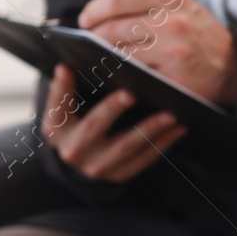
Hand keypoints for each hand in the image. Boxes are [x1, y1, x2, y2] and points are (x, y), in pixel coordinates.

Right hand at [40, 65, 187, 181]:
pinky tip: (179, 127)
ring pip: (125, 147)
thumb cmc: (80, 121)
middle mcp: (73, 150)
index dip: (60, 88)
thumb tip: (74, 60)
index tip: (66, 67)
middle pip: (92, 128)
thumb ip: (71, 88)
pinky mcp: (120, 174)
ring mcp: (97, 166)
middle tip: (131, 93)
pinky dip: (164, 142)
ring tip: (170, 113)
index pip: (57, 107)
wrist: (87, 160)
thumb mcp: (68, 108)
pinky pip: (145, 158)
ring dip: (150, 129)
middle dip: (111, 110)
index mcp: (56, 129)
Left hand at [78, 0, 236, 105]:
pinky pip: (134, 76)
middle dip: (93, 38)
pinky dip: (120, 75)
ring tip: (97, 59)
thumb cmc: (200, 38)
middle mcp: (172, 21)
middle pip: (112, 28)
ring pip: (119, 53)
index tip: (85, 20)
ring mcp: (173, 50)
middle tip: (87, 44)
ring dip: (102, 58)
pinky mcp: (174, 77)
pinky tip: (115, 75)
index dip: (94, 10)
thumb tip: (99, 16)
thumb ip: (147, 7)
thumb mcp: (183, 9)